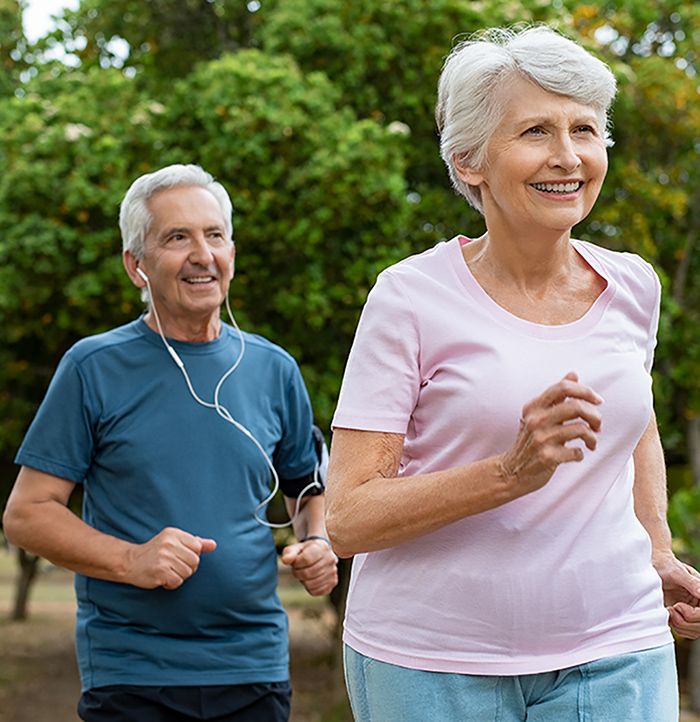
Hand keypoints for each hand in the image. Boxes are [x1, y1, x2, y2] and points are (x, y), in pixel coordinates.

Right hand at [124, 527, 216, 589]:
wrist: (129, 562)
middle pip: (195, 561)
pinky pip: (178, 582)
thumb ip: (195, 542)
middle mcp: (169, 543)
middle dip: (187, 568)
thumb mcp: (174, 541)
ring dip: (179, 576)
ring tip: (167, 572)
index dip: (192, 555)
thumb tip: (214, 545)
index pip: (198, 547)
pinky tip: (163, 579)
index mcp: (174, 533)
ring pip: (188, 573)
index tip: (180, 557)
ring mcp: (164, 557)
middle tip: (173, 566)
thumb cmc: (155, 552)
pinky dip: (172, 583)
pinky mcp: (160, 571)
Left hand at [281, 538, 337, 596]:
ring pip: (312, 584)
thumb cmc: (305, 552)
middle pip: (308, 573)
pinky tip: (310, 580)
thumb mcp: (296, 548)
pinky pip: (317, 592)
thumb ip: (289, 553)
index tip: (295, 562)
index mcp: (321, 547)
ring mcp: (333, 571)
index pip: (306, 559)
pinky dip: (309, 588)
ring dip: (303, 581)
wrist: (319, 554)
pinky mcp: (333, 582)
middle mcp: (330, 559)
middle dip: (298, 573)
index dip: (296, 563)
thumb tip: (285, 560)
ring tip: (304, 574)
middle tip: (297, 569)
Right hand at [499, 372, 602, 498]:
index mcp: (534, 407)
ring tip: (591, 442)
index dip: (585, 390)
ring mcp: (541, 439)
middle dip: (594, 415)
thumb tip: (573, 374)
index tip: (598, 400)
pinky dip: (581, 453)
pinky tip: (577, 454)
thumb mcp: (536, 415)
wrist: (511, 472)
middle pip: (575, 407)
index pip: (563, 387)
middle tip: (598, 424)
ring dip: (592, 436)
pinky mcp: (547, 458)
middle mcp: (536, 420)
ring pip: (581, 429)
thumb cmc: (529, 441)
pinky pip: (577, 451)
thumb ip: (556, 396)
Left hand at [654, 554, 699, 638]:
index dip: (694, 615)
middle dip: (684, 621)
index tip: (678, 606)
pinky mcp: (685, 616)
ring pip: (695, 631)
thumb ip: (690, 582)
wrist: (653, 566)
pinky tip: (668, 615)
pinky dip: (677, 628)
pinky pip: (687, 632)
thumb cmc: (664, 565)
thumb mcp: (676, 571)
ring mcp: (694, 610)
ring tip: (669, 610)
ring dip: (680, 625)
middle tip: (671, 608)